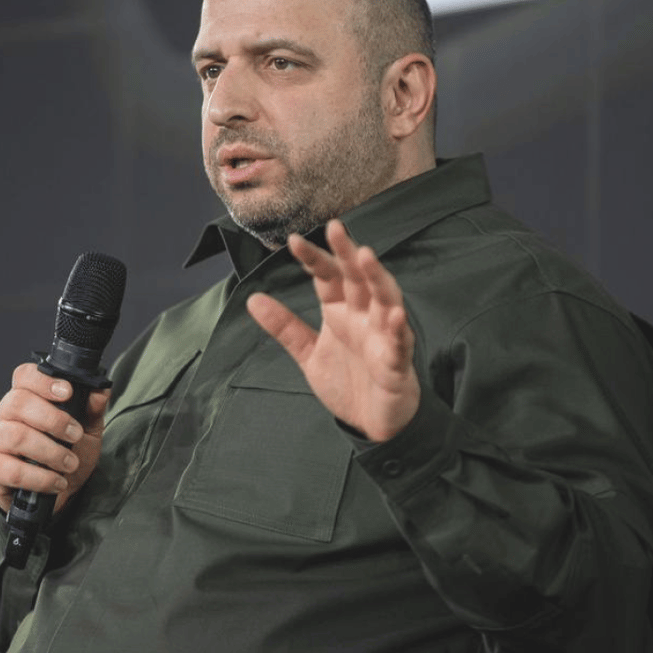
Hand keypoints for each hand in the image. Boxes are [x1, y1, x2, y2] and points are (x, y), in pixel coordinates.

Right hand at [0, 362, 107, 513]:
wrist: (60, 490)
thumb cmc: (70, 451)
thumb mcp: (88, 429)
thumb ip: (93, 409)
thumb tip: (100, 390)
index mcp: (28, 396)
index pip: (25, 375)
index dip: (43, 380)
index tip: (67, 392)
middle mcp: (7, 413)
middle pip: (18, 402)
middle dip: (53, 419)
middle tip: (76, 435)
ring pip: (15, 436)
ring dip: (49, 451)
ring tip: (70, 463)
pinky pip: (11, 470)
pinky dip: (40, 478)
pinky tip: (57, 481)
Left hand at [246, 219, 419, 441]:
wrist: (372, 424)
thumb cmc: (348, 383)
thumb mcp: (308, 354)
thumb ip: (285, 327)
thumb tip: (252, 299)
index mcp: (341, 311)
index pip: (328, 277)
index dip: (313, 259)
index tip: (293, 241)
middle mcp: (364, 317)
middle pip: (357, 278)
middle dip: (347, 253)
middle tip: (335, 228)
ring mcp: (383, 337)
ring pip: (385, 299)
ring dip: (377, 277)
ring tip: (366, 256)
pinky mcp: (397, 362)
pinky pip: (399, 342)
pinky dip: (397, 328)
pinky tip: (394, 314)